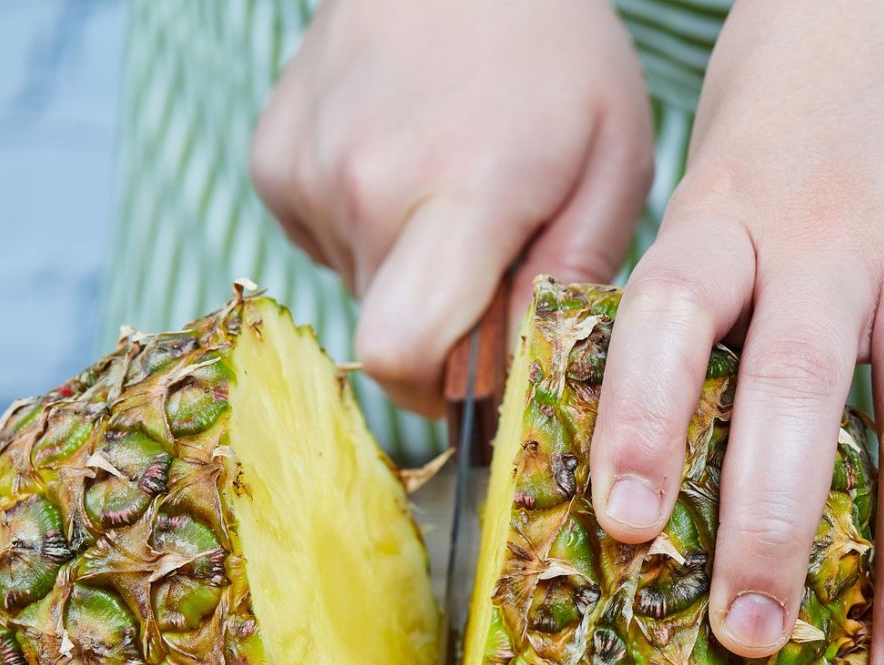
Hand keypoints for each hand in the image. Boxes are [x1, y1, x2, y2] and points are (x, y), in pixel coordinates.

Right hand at [250, 0, 652, 415]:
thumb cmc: (553, 54)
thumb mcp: (612, 161)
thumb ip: (572, 276)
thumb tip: (520, 373)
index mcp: (459, 195)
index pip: (404, 356)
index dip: (445, 392)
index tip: (489, 372)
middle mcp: (362, 189)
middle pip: (388, 338)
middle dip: (447, 333)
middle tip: (495, 262)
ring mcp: (304, 175)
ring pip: (361, 292)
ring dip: (412, 275)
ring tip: (455, 192)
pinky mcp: (271, 165)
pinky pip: (327, 247)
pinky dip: (371, 233)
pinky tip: (409, 169)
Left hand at [590, 0, 883, 664]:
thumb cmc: (799, 81)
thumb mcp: (716, 163)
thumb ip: (699, 288)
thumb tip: (654, 450)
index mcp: (734, 205)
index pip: (667, 315)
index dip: (639, 421)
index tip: (624, 530)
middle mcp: (836, 229)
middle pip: (798, 396)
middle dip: (773, 535)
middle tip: (754, 644)